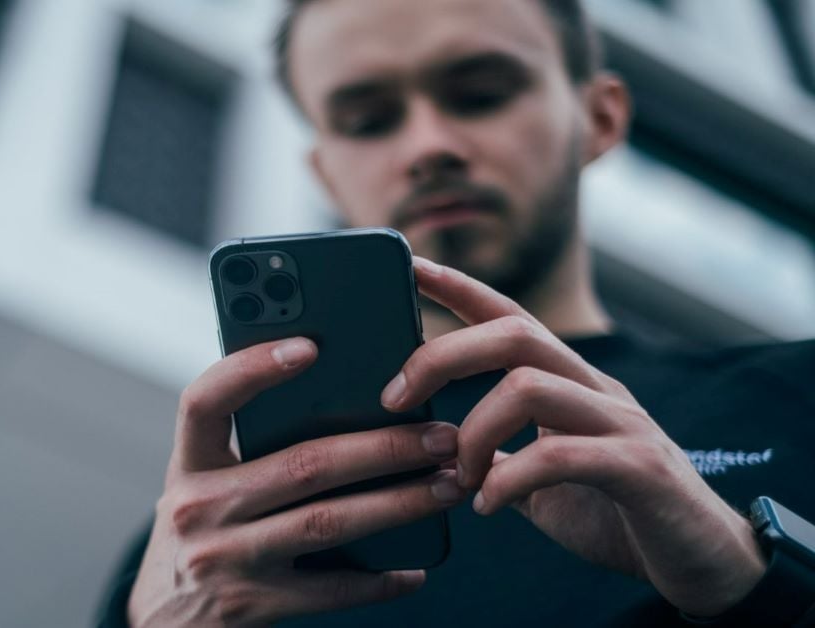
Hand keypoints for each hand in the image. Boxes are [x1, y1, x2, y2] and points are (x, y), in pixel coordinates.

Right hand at [128, 337, 464, 626]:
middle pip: (302, 464)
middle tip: (441, 435)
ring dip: (400, 503)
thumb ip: (248, 449)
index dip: (252, 368)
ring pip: (328, 522)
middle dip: (384, 445)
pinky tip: (414, 567)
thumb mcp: (202, 486)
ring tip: (448, 485)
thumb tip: (347, 402)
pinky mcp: (252, 606)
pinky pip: (331, 589)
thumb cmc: (200, 537)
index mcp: (187, 465)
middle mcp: (199, 509)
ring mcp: (225, 560)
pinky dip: (379, 578)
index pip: (205, 401)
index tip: (310, 345)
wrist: (163, 626)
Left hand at [380, 257, 766, 616]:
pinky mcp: (641, 468)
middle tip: (393, 398)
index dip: (459, 288)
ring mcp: (622, 424)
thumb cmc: (618, 516)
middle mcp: (597, 390)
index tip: (409, 267)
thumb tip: (438, 449)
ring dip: (473, 433)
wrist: (705, 564)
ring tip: (458, 477)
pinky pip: (560, 454)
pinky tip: (489, 506)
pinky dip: (509, 481)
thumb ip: (499, 456)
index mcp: (570, 385)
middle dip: (441, 356)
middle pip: (513, 334)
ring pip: (529, 387)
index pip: (509, 317)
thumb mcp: (542, 481)